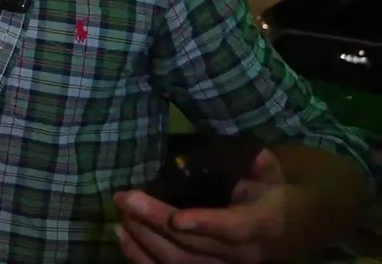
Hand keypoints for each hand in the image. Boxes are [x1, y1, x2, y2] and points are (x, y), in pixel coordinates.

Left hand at [114, 149, 288, 262]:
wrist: (284, 228)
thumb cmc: (269, 194)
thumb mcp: (271, 174)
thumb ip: (259, 163)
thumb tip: (251, 154)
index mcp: (261, 225)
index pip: (233, 229)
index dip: (205, 224)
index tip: (176, 218)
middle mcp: (242, 254)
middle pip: (194, 246)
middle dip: (156, 222)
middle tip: (125, 199)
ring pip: (178, 263)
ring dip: (144, 240)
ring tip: (122, 213)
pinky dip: (140, 257)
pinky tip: (122, 235)